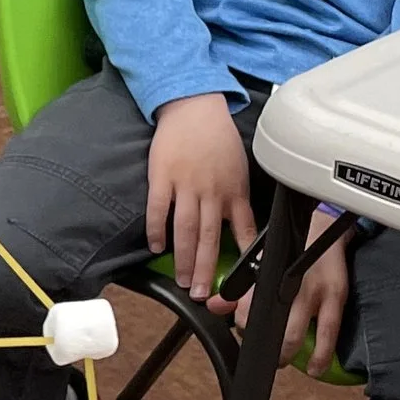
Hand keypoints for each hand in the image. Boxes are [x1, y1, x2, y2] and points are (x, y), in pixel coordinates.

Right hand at [145, 93, 255, 309]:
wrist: (194, 107)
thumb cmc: (217, 137)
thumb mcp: (239, 167)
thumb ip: (237, 196)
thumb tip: (238, 224)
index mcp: (234, 190)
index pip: (243, 230)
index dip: (242, 258)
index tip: (241, 281)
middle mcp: (211, 191)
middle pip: (210, 238)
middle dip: (207, 269)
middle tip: (203, 293)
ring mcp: (185, 185)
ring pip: (185, 230)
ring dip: (184, 259)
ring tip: (183, 280)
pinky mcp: (162, 177)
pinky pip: (158, 210)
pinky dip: (157, 230)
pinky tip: (156, 247)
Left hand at [236, 210, 349, 374]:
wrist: (324, 229)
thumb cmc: (290, 251)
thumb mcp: (261, 265)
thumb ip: (239, 290)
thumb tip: (214, 306)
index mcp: (270, 275)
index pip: (248, 306)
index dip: (243, 324)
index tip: (244, 333)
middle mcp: (290, 284)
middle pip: (270, 325)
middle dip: (265, 346)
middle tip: (264, 354)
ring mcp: (315, 292)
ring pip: (295, 333)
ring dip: (286, 354)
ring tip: (281, 361)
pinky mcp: (337, 298)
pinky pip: (329, 333)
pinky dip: (321, 355)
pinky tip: (314, 368)